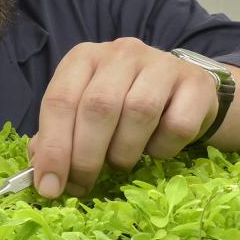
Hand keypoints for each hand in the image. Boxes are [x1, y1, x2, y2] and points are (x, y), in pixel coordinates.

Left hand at [29, 38, 218, 197]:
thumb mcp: (83, 117)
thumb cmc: (123, 109)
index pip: (59, 100)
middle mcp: (121, 53)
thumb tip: (44, 174)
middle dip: (85, 156)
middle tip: (83, 185)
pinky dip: (162, 148)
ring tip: (120, 162)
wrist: (183, 95)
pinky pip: (176, 125)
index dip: (53, 148)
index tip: (50, 186)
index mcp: (84, 58)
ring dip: (124, 152)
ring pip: (138, 112)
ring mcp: (161, 63)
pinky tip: (155, 148)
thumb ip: (59, 139)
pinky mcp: (195, 83)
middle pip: (97, 106)